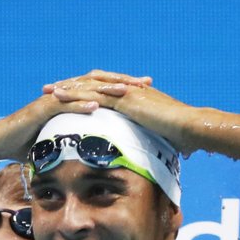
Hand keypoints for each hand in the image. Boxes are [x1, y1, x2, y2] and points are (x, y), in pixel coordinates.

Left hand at [47, 70, 198, 154]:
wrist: (191, 127)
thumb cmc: (184, 136)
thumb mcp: (164, 138)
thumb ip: (158, 142)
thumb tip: (162, 156)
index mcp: (135, 97)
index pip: (105, 90)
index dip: (87, 92)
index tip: (70, 96)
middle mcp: (128, 90)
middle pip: (93, 83)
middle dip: (71, 85)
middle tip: (51, 88)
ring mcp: (125, 92)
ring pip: (89, 85)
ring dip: (67, 87)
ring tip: (47, 90)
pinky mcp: (124, 99)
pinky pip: (93, 94)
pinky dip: (74, 94)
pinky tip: (58, 97)